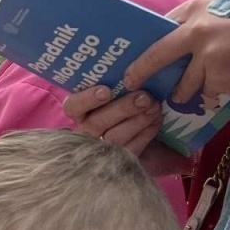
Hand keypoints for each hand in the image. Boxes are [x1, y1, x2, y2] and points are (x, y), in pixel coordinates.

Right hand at [63, 86, 191, 177]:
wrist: (148, 142)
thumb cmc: (129, 110)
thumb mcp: (123, 95)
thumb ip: (122, 84)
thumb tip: (131, 67)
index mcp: (82, 114)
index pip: (73, 107)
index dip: (86, 99)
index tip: (106, 91)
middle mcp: (87, 133)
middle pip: (96, 123)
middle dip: (122, 108)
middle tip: (145, 97)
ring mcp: (102, 151)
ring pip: (114, 137)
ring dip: (137, 120)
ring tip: (155, 107)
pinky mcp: (121, 162)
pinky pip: (131, 149)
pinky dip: (146, 133)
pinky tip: (156, 121)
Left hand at [126, 0, 229, 101]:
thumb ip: (203, 21)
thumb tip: (176, 38)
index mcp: (198, 8)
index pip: (160, 27)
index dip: (147, 45)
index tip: (135, 56)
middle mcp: (196, 31)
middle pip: (157, 57)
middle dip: (141, 72)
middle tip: (131, 83)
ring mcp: (205, 58)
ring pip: (184, 83)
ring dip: (186, 91)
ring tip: (198, 89)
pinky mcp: (218, 80)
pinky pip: (207, 93)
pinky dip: (214, 94)